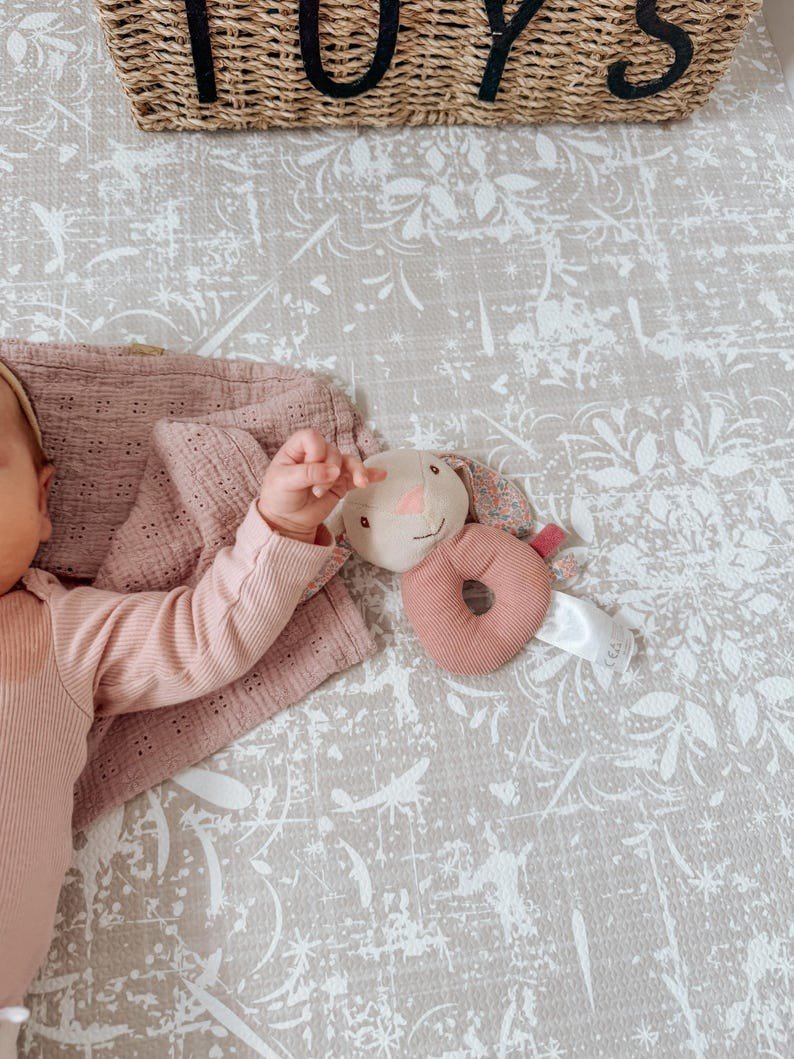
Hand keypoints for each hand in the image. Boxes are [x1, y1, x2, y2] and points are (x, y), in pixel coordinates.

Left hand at [257, 429, 385, 543]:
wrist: (286, 521)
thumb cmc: (279, 497)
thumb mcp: (285, 482)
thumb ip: (308, 473)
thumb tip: (334, 471)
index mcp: (297, 448)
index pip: (312, 437)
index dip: (315, 452)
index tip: (309, 469)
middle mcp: (316, 454)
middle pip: (333, 451)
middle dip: (329, 471)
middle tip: (316, 492)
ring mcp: (330, 468)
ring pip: (348, 461)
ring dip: (355, 472)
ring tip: (360, 483)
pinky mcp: (340, 483)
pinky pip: (356, 477)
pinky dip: (368, 475)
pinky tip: (380, 475)